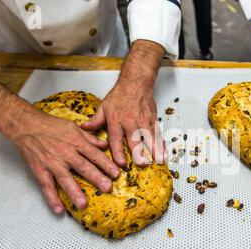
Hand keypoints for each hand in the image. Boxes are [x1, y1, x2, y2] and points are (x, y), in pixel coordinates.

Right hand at [12, 111, 120, 213]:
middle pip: (83, 167)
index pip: (94, 154)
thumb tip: (104, 145)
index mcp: (76, 142)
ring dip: (74, 192)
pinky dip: (52, 198)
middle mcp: (65, 153)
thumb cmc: (51, 125)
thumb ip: (89, 138)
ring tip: (83, 204)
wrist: (26, 125)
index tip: (116, 174)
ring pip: (64, 178)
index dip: (106, 164)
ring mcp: (51, 162)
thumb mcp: (73, 127)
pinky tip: (59, 209)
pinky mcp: (39, 170)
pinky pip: (46, 186)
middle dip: (96, 178)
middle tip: (107, 188)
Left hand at [82, 40, 166, 165]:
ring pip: (149, 137)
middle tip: (142, 164)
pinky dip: (162, 143)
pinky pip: (157, 133)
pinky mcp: (152, 119)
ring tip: (159, 160)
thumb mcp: (104, 107)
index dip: (118, 151)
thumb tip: (85, 128)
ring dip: (154, 149)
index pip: (116, 138)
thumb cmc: (120, 95)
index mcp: (116, 120)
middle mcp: (130, 122)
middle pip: (135, 140)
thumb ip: (95, 120)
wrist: (135, 82)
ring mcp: (143, 121)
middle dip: (139, 153)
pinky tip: (165, 152)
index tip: (121, 162)